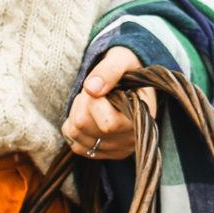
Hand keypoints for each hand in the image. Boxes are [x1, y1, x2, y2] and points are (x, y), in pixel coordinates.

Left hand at [60, 46, 157, 161]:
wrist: (132, 78)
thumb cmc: (128, 68)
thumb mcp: (121, 59)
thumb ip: (109, 71)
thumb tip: (91, 89)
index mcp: (140, 118)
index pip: (107, 123)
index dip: (93, 100)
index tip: (99, 85)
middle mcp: (130, 139)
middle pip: (84, 126)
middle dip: (82, 102)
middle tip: (94, 90)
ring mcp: (117, 149)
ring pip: (76, 135)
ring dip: (75, 113)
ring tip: (92, 101)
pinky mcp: (105, 153)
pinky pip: (76, 145)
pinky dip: (73, 128)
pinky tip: (86, 115)